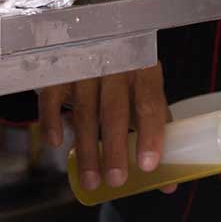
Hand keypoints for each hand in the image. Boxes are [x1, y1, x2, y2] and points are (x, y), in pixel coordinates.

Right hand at [41, 64, 170, 193]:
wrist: (90, 38)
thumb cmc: (124, 76)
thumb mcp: (144, 93)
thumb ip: (157, 131)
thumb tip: (169, 183)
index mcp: (144, 69)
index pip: (150, 104)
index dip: (150, 135)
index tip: (147, 166)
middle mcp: (115, 65)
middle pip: (115, 112)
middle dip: (115, 150)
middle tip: (116, 181)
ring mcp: (84, 66)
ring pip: (84, 112)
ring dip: (87, 149)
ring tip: (91, 180)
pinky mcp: (58, 71)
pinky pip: (52, 99)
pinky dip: (52, 121)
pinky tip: (56, 144)